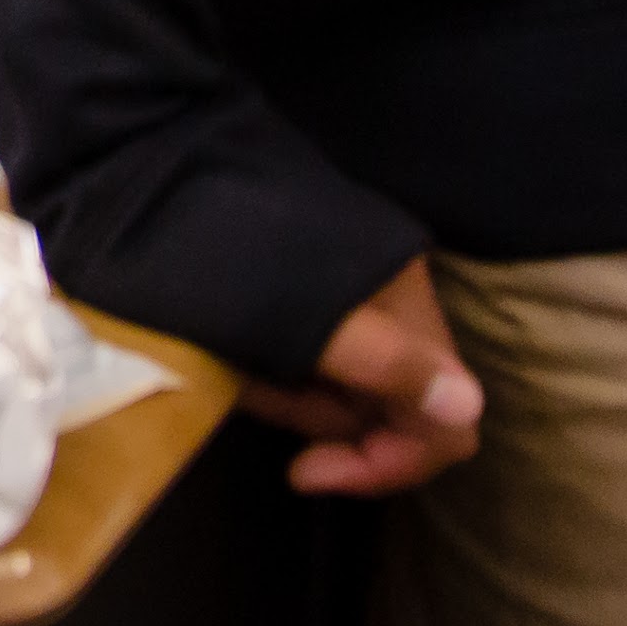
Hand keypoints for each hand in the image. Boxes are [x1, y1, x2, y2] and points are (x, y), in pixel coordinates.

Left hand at [238, 258, 483, 495]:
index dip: (388, 464)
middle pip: (387, 410)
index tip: (304, 471)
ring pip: (342, 387)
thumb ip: (384, 362)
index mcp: (408, 310)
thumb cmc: (227, 238)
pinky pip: (308, 354)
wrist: (159, 155)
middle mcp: (393, 308)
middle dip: (319, 420)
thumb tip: (467, 408)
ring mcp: (351, 299)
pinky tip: (232, 349)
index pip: (444, 425)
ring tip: (230, 359)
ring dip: (288, 394)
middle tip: (248, 393)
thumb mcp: (300, 313)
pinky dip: (273, 367)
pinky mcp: (308, 292)